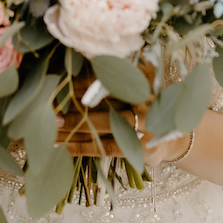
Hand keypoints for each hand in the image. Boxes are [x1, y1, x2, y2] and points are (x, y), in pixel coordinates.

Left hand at [55, 73, 191, 164]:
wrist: (172, 136)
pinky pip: (106, 147)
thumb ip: (110, 81)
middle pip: (105, 98)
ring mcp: (147, 123)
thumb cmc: (142, 105)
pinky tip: (62, 147)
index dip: (84, 80)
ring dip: (74, 126)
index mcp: (145, 75)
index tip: (60, 82)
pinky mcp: (141, 148)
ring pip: (104, 123)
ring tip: (51, 127)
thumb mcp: (134, 86)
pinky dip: (82, 147)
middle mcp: (148, 97)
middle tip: (49, 105)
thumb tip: (67, 78)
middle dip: (75, 102)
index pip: (110, 75)